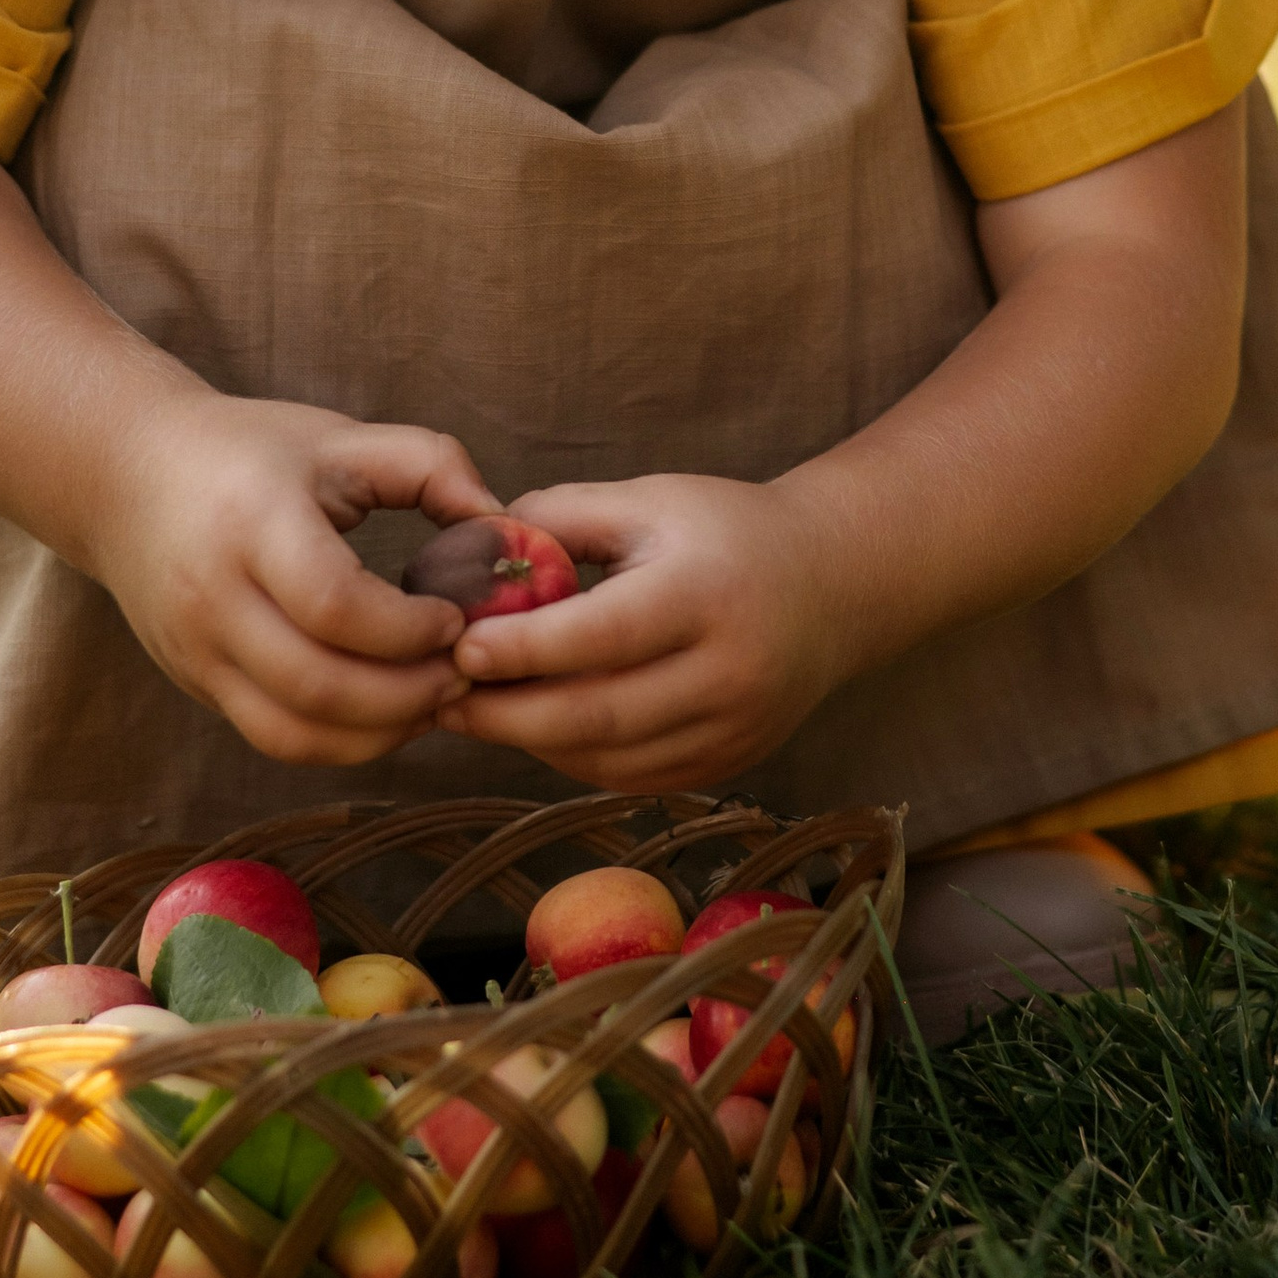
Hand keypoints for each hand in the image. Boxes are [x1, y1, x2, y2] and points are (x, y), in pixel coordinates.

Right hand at [93, 392, 496, 767]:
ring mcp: (197, 651)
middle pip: (318, 685)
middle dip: (409, 694)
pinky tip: (388, 712)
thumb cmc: (249, 451)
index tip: (456, 618)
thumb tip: (505, 527)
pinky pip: (275, 738)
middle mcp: (214, 598)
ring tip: (434, 697)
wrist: (124, 475)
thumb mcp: (338, 436)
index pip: (334, 605)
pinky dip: (342, 741)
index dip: (409, 629)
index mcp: (252, 523)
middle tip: (464, 671)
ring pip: (295, 733)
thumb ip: (431, 466)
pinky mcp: (197, 684)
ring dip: (381, 732)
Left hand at [434, 472, 852, 790]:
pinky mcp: (730, 763)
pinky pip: (633, 777)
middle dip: (508, 714)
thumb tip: (472, 548)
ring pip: (610, 759)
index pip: (602, 634)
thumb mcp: (650, 500)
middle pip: (599, 715)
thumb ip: (561, 517)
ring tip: (477, 713)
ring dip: (533, 742)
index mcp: (706, 593)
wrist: (834, 584)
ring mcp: (735, 728)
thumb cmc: (725, 531)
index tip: (459, 648)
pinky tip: (539, 728)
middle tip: (443, 699)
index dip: (523, 648)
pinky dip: (575, 758)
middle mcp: (729, 671)